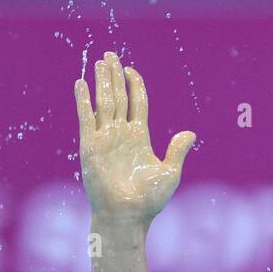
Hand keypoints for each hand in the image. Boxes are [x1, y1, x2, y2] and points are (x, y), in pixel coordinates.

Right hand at [75, 51, 195, 222]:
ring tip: (100, 62)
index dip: (134, 86)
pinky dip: (83, 101)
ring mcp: (105, 139)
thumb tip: (191, 133)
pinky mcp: (90, 147)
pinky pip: (86, 119)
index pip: (136, 104)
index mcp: (139, 138)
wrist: (127, 216)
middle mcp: (120, 135)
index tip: (131, 70)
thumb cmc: (149, 200)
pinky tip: (81, 84)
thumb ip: (177, 150)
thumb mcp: (169, 172)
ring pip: (103, 103)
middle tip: (110, 55)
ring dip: (101, 82)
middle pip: (117, 98)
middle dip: (114, 77)